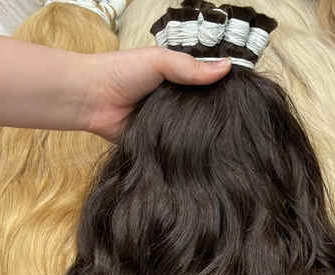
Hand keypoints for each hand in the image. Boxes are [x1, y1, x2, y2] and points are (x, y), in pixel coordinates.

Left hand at [80, 48, 231, 141]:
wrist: (91, 99)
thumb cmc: (120, 72)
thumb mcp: (159, 61)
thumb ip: (190, 67)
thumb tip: (228, 67)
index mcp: (175, 78)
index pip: (205, 83)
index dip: (222, 88)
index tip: (243, 95)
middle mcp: (173, 101)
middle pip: (202, 109)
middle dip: (216, 114)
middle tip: (239, 121)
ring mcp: (167, 123)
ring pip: (192, 130)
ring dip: (202, 134)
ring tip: (229, 139)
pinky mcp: (158, 143)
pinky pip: (176, 147)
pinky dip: (185, 149)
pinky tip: (205, 153)